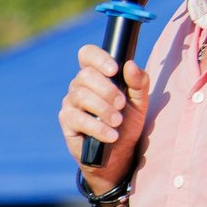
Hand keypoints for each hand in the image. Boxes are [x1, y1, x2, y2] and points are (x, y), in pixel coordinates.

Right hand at [62, 43, 151, 189]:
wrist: (119, 152)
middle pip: (85, 75)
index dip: (98, 58)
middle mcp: (79, 86)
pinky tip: (111, 135)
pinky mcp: (66, 122)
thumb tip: (130, 65)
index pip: (87, 54)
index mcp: (97, 75)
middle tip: (121, 104)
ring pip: (81, 96)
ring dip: (103, 109)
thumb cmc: (128, 123)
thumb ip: (139, 82)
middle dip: (107, 89)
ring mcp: (71, 103)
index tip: (114, 70)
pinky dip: (97, 127)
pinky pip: (78, 119)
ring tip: (117, 122)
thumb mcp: (140, 101)